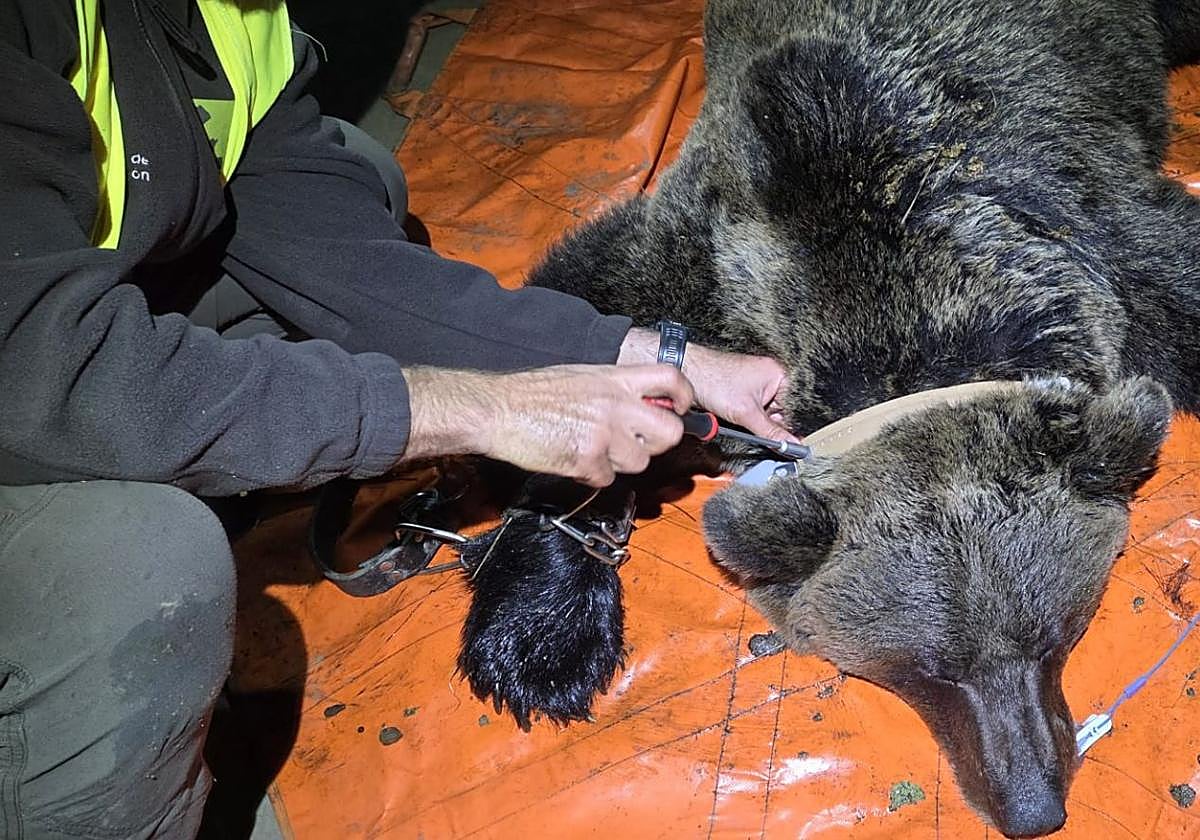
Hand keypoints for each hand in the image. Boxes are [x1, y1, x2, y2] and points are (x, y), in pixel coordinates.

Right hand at [401, 364, 694, 486]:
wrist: (497, 409)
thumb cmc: (535, 393)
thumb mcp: (583, 375)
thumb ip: (618, 388)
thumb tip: (650, 404)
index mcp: (615, 377)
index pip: (672, 379)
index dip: (684, 397)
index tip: (678, 409)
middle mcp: (615, 403)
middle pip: (669, 432)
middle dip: (656, 443)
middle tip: (637, 442)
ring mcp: (603, 433)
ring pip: (639, 462)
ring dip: (620, 462)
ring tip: (592, 448)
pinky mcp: (586, 458)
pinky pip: (607, 479)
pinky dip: (592, 475)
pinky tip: (573, 459)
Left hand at [617, 328, 798, 442]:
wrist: (686, 371)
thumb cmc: (714, 380)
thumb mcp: (746, 413)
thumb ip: (771, 432)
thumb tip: (791, 445)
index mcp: (778, 374)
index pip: (794, 408)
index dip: (788, 427)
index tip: (785, 444)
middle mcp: (769, 377)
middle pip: (779, 413)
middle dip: (767, 425)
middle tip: (752, 428)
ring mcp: (755, 385)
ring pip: (764, 414)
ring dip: (753, 422)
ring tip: (738, 416)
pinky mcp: (742, 391)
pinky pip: (751, 411)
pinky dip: (745, 418)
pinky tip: (733, 415)